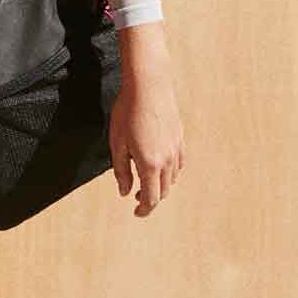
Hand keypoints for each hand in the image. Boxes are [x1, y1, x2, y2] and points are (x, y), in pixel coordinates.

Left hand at [112, 29, 184, 216]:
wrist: (149, 84)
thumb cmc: (128, 112)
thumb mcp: (117, 143)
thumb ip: (121, 171)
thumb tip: (125, 192)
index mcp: (150, 164)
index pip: (151, 198)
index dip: (144, 210)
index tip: (136, 212)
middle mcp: (167, 160)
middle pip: (164, 191)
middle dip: (151, 198)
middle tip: (138, 198)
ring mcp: (176, 148)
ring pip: (173, 178)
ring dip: (161, 185)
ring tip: (147, 182)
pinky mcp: (179, 137)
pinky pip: (179, 163)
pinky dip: (171, 172)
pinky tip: (161, 166)